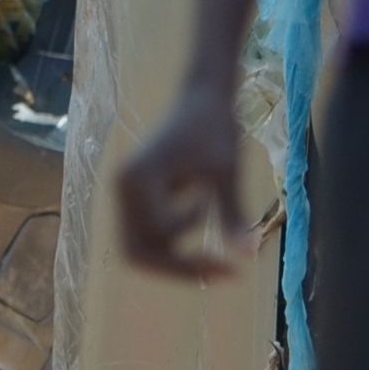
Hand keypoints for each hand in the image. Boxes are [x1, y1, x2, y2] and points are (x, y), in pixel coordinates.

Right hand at [114, 82, 250, 281]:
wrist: (203, 98)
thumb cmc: (216, 127)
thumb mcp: (226, 171)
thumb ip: (232, 213)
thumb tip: (246, 256)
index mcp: (138, 178)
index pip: (157, 236)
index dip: (193, 253)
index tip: (230, 249)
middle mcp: (122, 188)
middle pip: (138, 252)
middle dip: (178, 269)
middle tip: (222, 272)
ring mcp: (124, 194)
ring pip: (137, 250)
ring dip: (173, 262)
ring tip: (214, 263)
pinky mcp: (134, 197)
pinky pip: (144, 237)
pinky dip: (171, 246)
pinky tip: (203, 235)